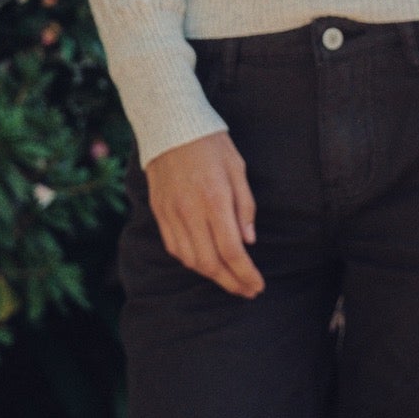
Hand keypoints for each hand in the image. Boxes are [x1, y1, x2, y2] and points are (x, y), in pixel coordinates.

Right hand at [143, 129, 263, 297]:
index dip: (245, 274)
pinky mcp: (160, 212)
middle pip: (210, 262)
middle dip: (231, 282)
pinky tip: (205, 263)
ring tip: (230, 280)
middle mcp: (191, 212)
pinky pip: (174, 248)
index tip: (258, 285)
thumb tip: (248, 242)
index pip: (231, 251)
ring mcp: (172, 214)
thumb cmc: (211, 145)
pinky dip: (191, 262)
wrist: (171, 127)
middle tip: (247, 290)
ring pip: (191, 260)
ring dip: (212, 275)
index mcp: (215, 200)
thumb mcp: (238, 169)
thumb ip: (244, 207)